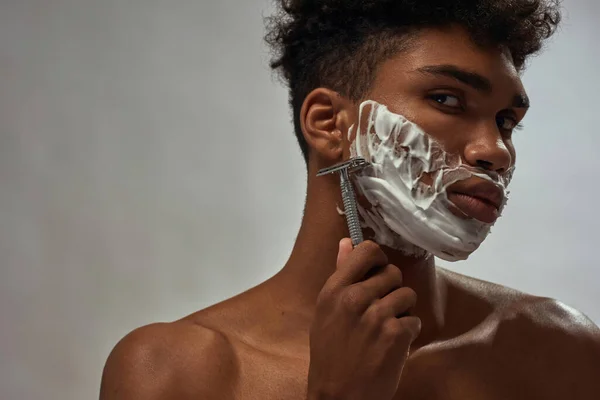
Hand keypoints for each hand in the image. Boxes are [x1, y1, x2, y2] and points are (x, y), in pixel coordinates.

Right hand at [306, 239, 420, 399]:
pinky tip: (392, 345)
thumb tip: (346, 242)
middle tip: (380, 310)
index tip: (378, 272)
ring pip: (407, 295)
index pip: (367, 251)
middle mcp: (355, 298)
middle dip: (391, 290)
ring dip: (402, 312)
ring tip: (386, 328)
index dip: (378, 259)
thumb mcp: (326, 312)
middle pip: (392, 273)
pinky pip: (415, 321)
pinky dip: (407, 333)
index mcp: (334, 290)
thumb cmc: (330, 354)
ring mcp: (377, 316)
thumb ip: (340, 275)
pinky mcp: (396, 334)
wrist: (339, 396)